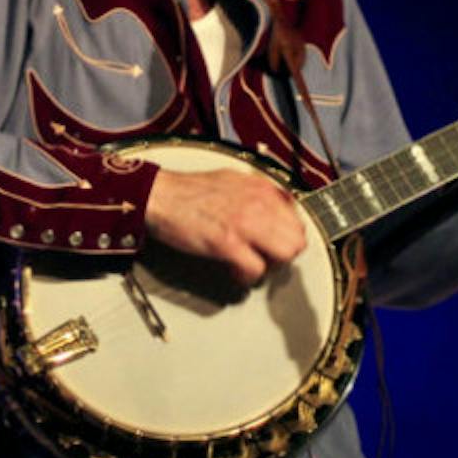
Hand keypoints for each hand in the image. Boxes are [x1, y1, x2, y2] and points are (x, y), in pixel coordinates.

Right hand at [144, 168, 306, 285]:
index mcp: (261, 189)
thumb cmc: (190, 190)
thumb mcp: (234, 180)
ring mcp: (245, 224)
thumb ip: (260, 193)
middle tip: (267, 258)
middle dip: (284, 254)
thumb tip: (279, 206)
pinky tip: (235, 272)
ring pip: (285, 255)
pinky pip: (256, 270)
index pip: (298, 220)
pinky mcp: (228, 243)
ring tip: (253, 265)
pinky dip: (247, 277)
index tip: (277, 244)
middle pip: (297, 240)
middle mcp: (258, 204)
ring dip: (271, 266)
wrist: (159, 195)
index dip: (288, 237)